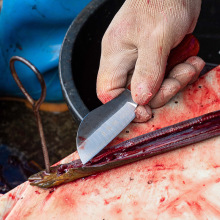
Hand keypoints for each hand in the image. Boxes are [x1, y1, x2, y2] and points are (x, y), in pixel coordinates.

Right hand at [97, 0, 204, 121]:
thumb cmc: (160, 1)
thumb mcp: (156, 37)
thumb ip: (148, 70)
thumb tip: (140, 99)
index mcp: (114, 56)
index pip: (108, 92)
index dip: (124, 106)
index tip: (145, 111)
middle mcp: (124, 63)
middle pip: (135, 95)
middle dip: (160, 93)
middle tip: (177, 79)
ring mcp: (140, 63)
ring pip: (153, 89)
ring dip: (174, 82)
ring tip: (189, 65)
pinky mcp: (155, 62)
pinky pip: (165, 79)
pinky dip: (180, 74)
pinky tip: (190, 62)